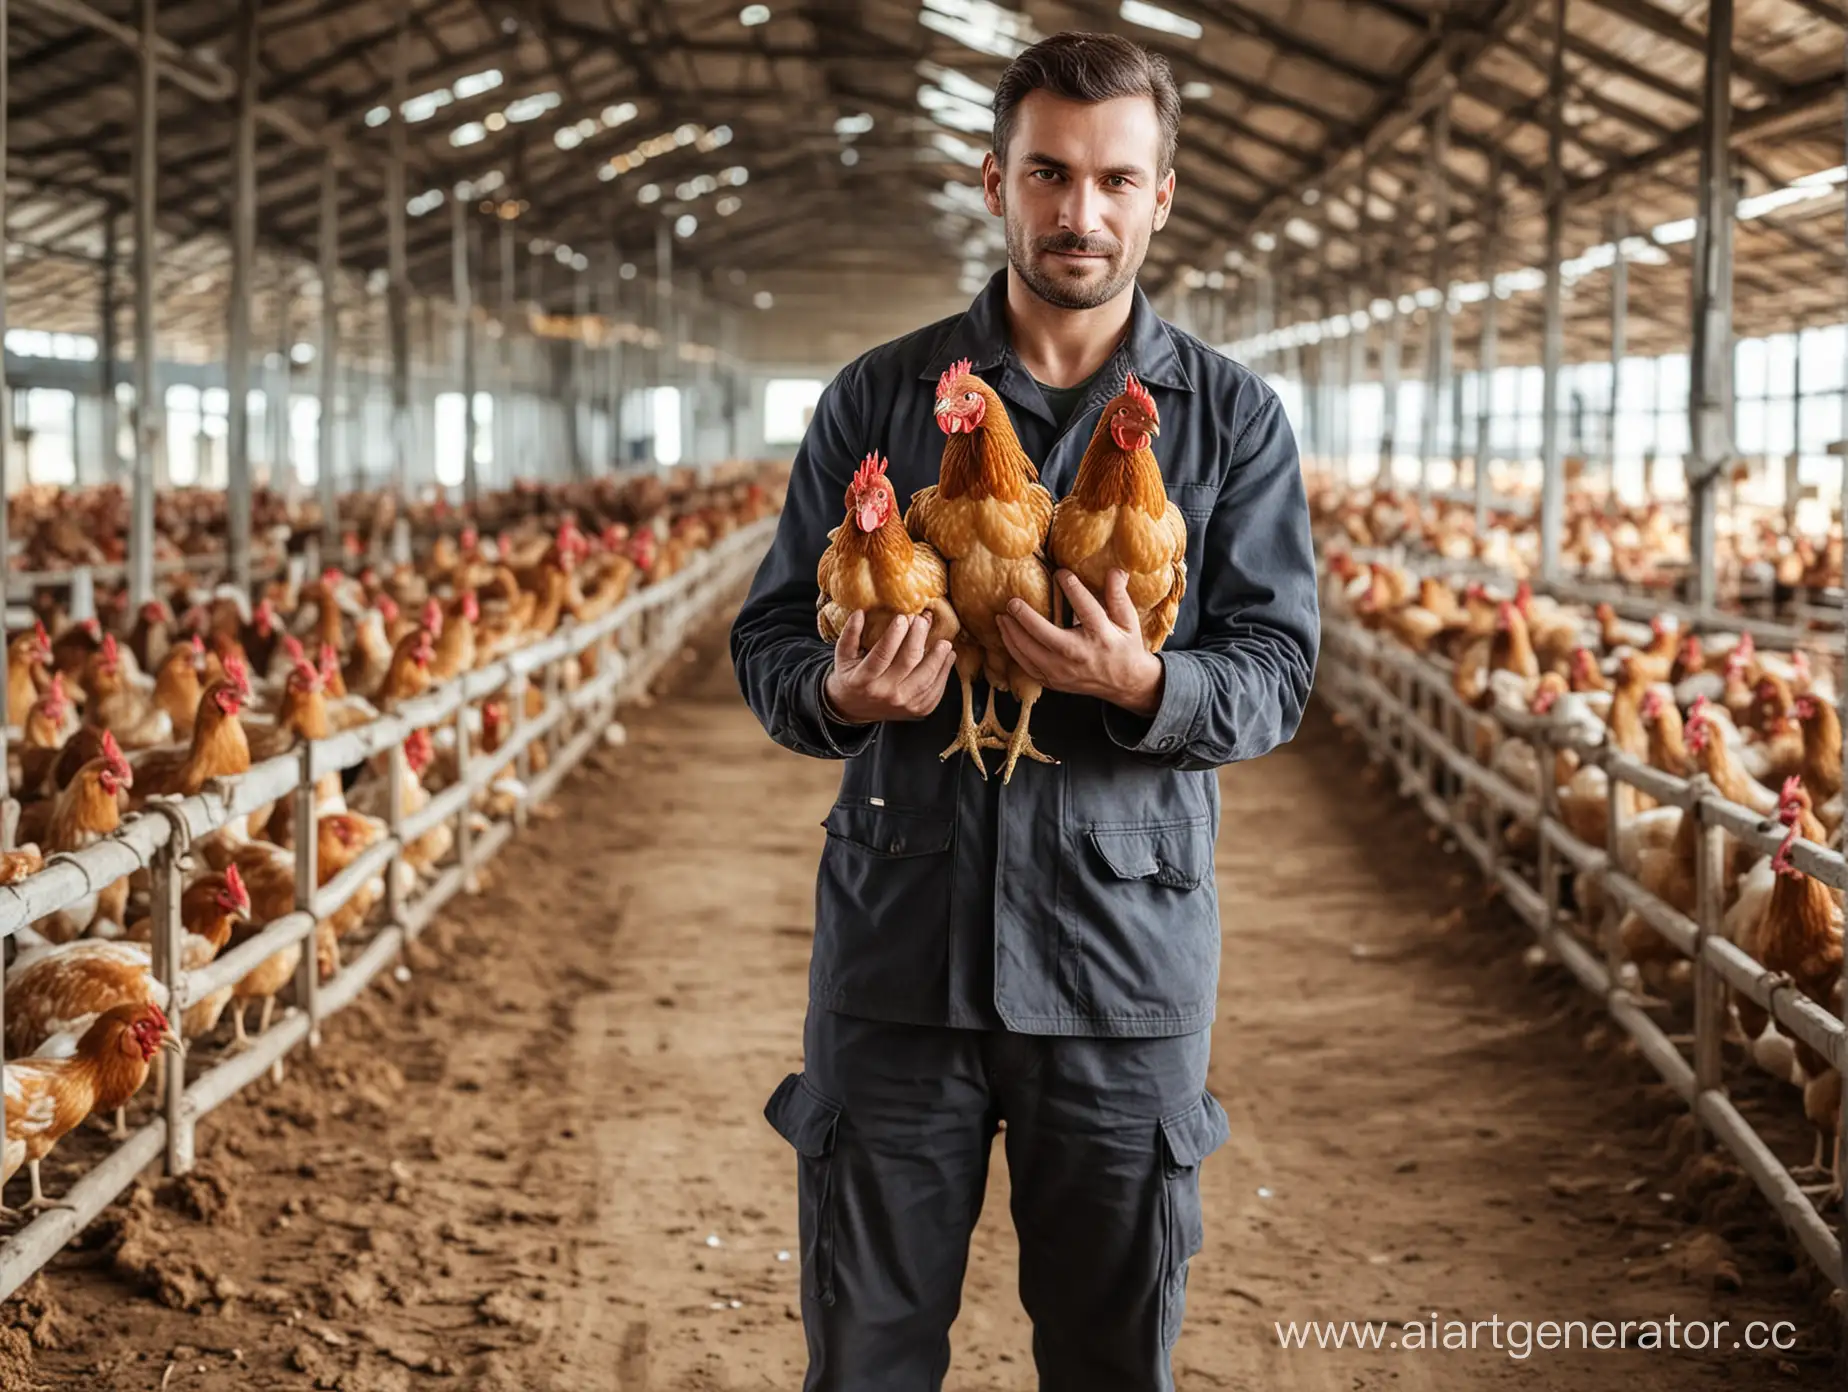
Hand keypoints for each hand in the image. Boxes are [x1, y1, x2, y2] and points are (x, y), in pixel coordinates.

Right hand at [824, 611, 955, 724]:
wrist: (855, 709)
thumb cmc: (851, 676)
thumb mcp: (843, 656)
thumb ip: (849, 634)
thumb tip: (860, 612)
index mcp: (863, 679)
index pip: (882, 654)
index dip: (894, 634)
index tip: (903, 617)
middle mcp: (884, 693)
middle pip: (908, 662)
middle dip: (918, 638)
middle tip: (924, 620)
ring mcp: (903, 704)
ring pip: (926, 678)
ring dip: (938, 658)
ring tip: (944, 642)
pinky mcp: (918, 710)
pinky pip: (935, 691)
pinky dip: (944, 673)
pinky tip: (948, 657)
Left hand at [997, 570, 1163, 715]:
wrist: (1125, 684)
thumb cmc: (1125, 647)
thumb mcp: (1128, 620)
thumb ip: (1118, 594)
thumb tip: (1116, 569)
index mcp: (1101, 636)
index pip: (1085, 607)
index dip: (1072, 588)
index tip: (1060, 573)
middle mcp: (1080, 655)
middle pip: (1046, 634)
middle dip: (1025, 617)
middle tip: (1012, 601)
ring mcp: (1064, 671)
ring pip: (1030, 652)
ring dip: (1012, 634)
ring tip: (1002, 616)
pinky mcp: (1054, 681)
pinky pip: (1027, 666)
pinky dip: (1014, 651)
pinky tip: (1007, 636)